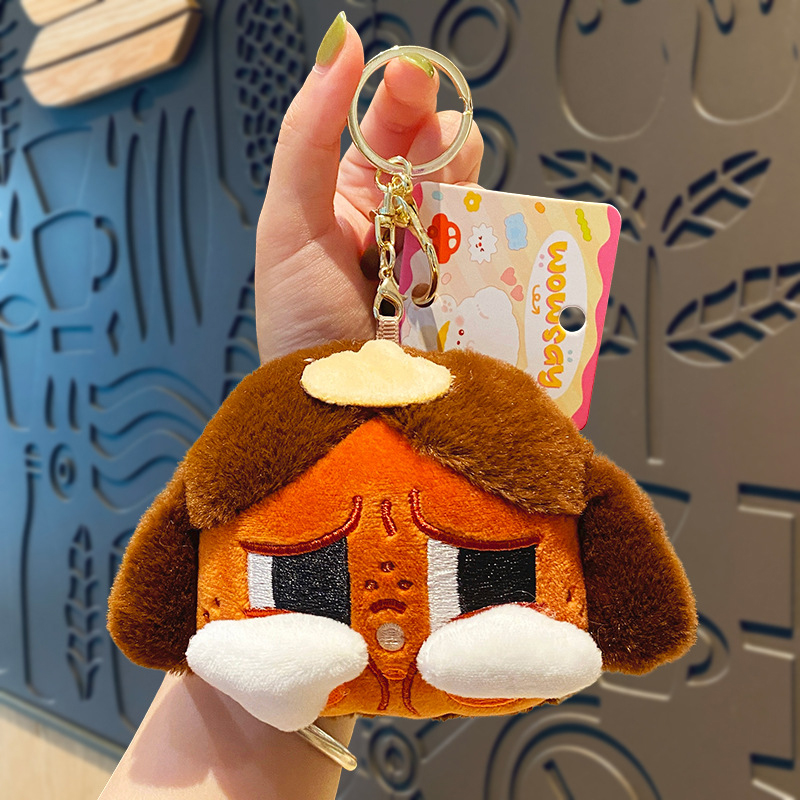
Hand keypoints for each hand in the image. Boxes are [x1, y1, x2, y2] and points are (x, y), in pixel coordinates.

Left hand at [255, 13, 483, 362]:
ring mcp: (437, 260)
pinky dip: (494, 236)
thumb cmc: (299, 323)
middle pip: (438, 158)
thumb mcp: (288, 223)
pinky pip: (492, 250)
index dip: (403, 99)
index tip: (413, 77)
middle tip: (440, 138)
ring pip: (470, 198)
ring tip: (452, 198)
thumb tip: (337, 45)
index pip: (386, 133)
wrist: (335, 405)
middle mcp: (396, 226)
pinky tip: (481, 237)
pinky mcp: (471, 294)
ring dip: (469, 186)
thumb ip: (308, 134)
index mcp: (349, 203)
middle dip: (443, 137)